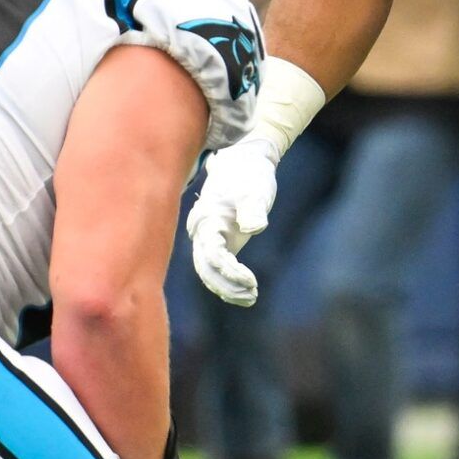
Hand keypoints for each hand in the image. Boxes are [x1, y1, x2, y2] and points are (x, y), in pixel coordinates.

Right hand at [187, 137, 279, 305]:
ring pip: (208, 271)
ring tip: (251, 298)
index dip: (228, 272)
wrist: (246, 160)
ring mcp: (209, 237)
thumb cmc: (250, 173)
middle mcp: (202, 230)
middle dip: (226, 286)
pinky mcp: (220, 240)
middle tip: (251, 296)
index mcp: (206, 218)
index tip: (251, 282)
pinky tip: (247, 293)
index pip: (211, 254)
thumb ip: (253, 207)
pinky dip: (229, 281)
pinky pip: (217, 267)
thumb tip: (253, 227)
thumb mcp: (256, 188)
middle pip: (205, 268)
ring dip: (227, 288)